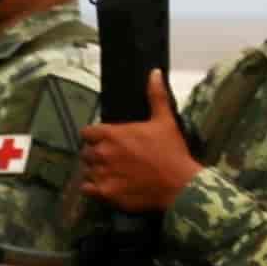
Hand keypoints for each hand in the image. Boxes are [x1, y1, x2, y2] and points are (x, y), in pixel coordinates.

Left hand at [78, 71, 202, 215]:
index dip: (96, 136)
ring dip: (96, 171)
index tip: (107, 140)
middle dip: (97, 154)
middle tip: (114, 158)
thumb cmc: (172, 151)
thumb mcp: (165, 120)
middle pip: (86, 152)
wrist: (180, 184)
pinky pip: (86, 189)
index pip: (87, 133)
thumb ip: (156, 96)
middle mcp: (102, 153)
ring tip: (114, 173)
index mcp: (111, 134)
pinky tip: (108, 185)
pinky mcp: (104, 193)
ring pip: (87, 170)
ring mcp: (101, 174)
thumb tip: (154, 72)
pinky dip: (94, 188)